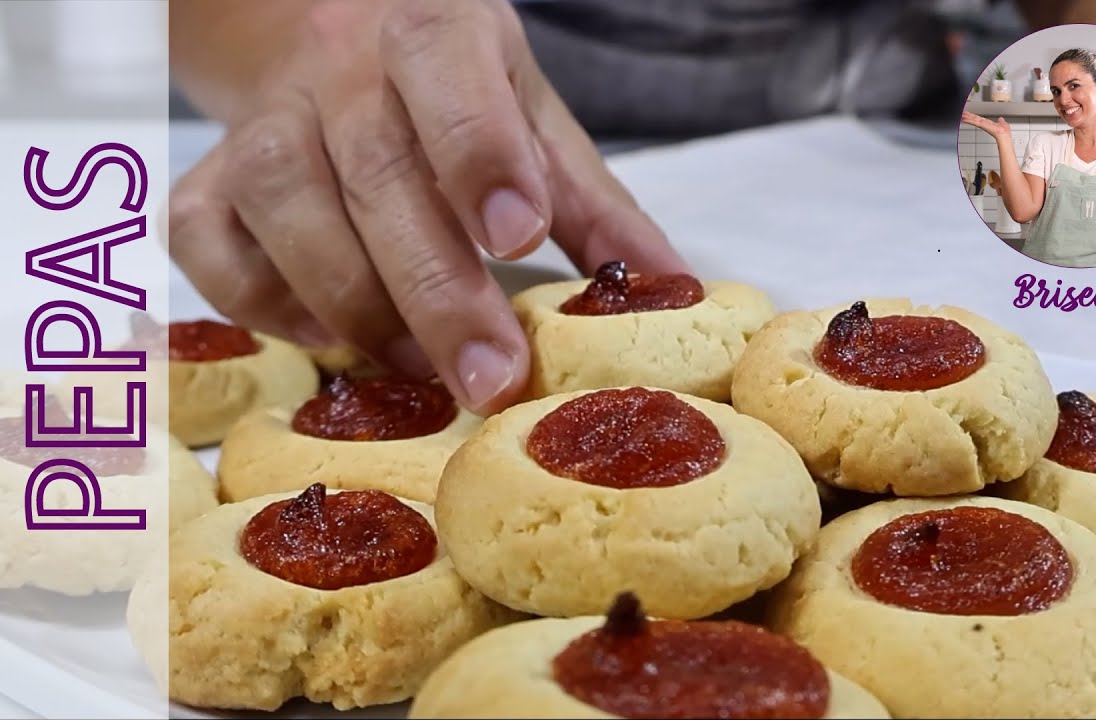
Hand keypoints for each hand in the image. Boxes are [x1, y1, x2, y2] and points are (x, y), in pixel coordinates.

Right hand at [167, 0, 686, 415]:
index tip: (519, 239)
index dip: (479, 157)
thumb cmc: (452, 91)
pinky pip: (209, 248)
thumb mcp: (534, 117)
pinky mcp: (210, 179)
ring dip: (356, 307)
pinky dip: (263, 304)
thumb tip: (668, 289)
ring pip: (284, 210)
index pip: (449, 80)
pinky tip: (327, 333)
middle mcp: (337, 69)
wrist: (331, 37)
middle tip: (488, 377)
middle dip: (434, 289)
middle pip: (375, 173)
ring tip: (422, 370)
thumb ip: (592, 201)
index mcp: (432, 35)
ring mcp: (263, 122)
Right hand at [961, 111, 1011, 141]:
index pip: (979, 119)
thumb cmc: (1004, 132)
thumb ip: (1000, 121)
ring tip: (961, 115)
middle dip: (969, 116)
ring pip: (974, 120)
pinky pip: (975, 122)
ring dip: (967, 118)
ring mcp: (983, 125)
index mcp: (988, 123)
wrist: (1004, 135)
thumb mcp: (1002, 123)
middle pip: (975, 119)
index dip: (974, 116)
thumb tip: (1000, 119)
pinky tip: (965, 119)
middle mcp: (985, 124)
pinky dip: (970, 121)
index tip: (969, 114)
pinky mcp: (983, 125)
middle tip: (962, 113)